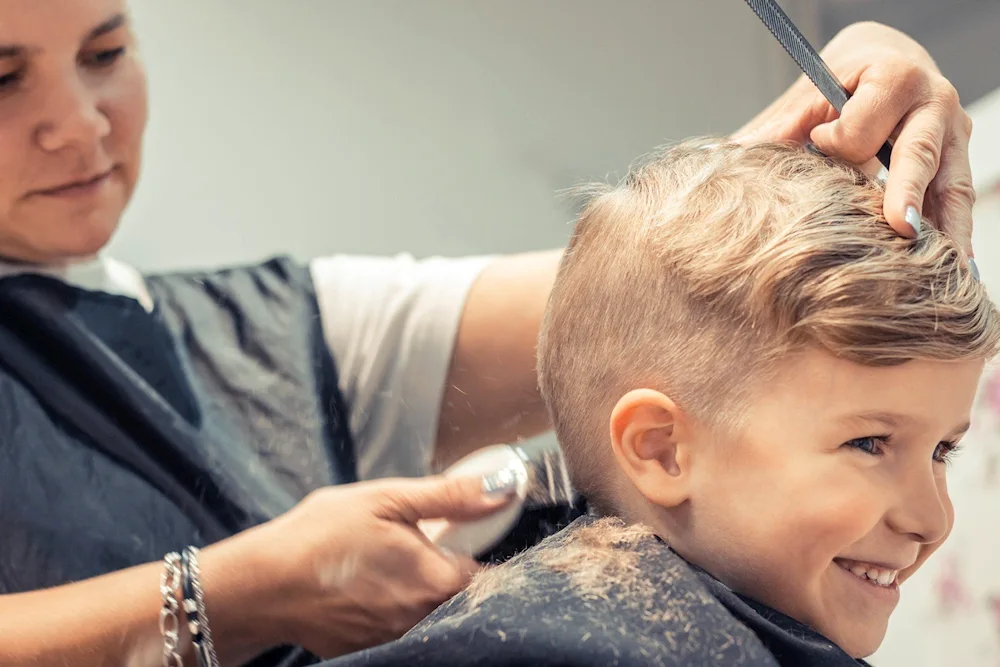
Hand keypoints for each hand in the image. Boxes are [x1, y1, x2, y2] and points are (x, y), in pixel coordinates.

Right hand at [246, 474, 514, 657]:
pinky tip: (360, 584)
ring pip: (423, 609)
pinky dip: (385, 604)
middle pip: (453, 593)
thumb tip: (499, 489)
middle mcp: (421, 617)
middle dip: (441, 568)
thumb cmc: (320, 537)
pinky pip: (393, 624)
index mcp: (435, 580)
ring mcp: (393, 637)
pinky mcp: (367, 647)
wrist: (261, 585)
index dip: (473, 548)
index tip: (458, 532)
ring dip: (413, 587)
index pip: (483, 572)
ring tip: (378, 563)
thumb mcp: (387, 499)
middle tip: (411, 544)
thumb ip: (450, 496)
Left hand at [733, 21, 974, 254]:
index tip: (818, 141)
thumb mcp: (811, 93)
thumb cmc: (841, 82)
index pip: (863, 127)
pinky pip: (956, 201)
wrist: (887, 63)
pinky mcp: (958, 160)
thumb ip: (780, 125)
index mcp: (894, 78)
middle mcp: (934, 103)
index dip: (835, 143)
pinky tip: (955, 268)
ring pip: (951, 185)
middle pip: (919, 153)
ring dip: (947, 229)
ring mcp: (954, 134)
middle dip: (908, 191)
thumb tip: (727, 156)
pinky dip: (955, 234)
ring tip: (944, 269)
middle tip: (900, 228)